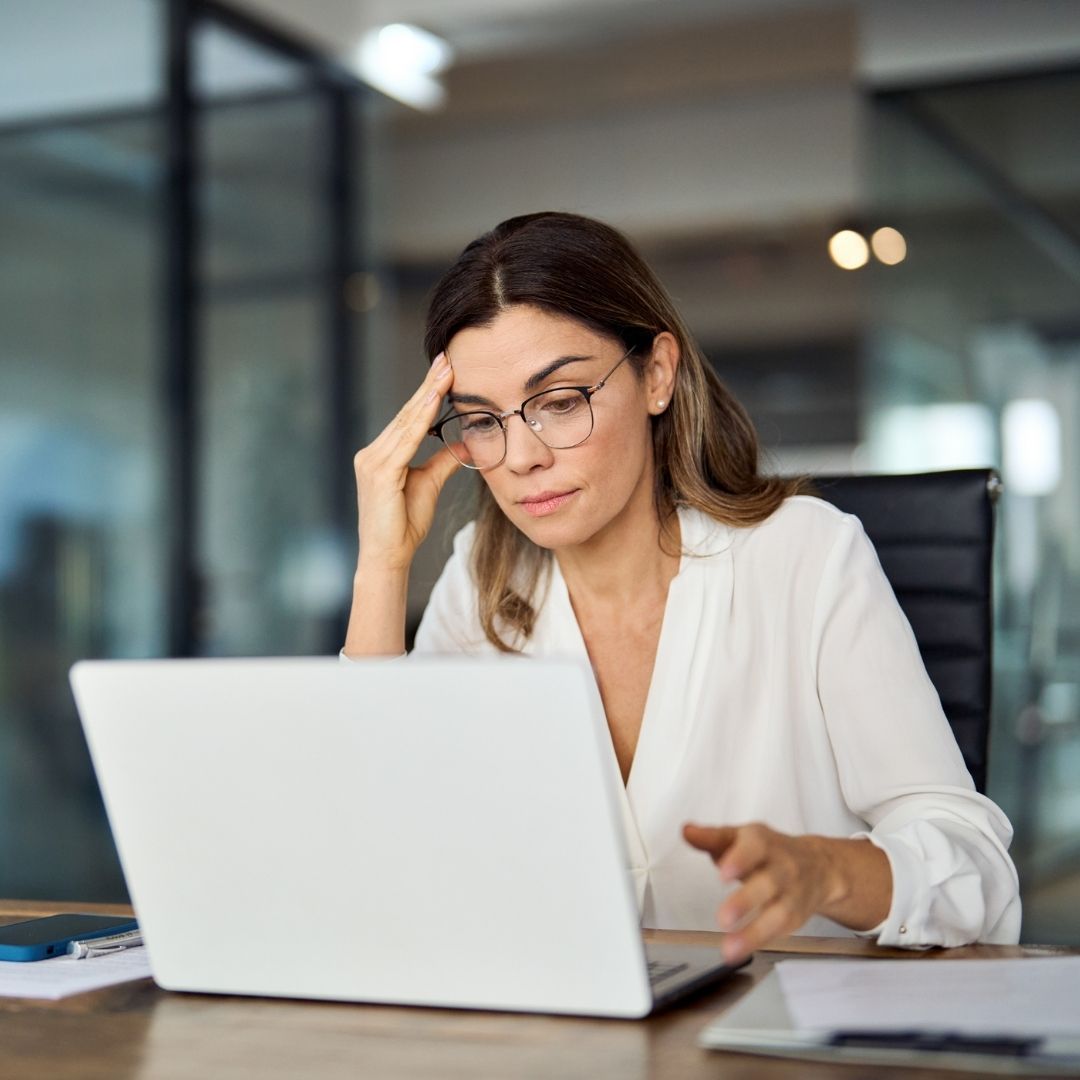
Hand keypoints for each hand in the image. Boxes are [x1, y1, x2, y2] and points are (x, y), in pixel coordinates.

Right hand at [352, 353, 460, 571]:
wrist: (387, 556)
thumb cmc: (403, 525)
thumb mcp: (429, 485)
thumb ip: (443, 461)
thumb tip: (466, 443)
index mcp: (382, 455)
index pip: (409, 418)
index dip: (427, 392)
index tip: (445, 369)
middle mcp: (372, 453)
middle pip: (406, 413)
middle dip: (428, 385)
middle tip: (447, 358)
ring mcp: (372, 462)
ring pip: (406, 422)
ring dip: (427, 395)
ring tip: (445, 371)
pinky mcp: (380, 472)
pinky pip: (404, 440)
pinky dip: (420, 419)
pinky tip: (433, 401)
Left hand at [683, 822, 843, 963]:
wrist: (817, 865)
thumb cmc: (769, 850)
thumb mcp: (740, 837)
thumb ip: (712, 837)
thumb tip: (687, 831)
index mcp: (763, 842)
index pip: (754, 848)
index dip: (739, 860)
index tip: (723, 873)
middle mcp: (782, 867)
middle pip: (768, 883)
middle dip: (746, 901)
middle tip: (723, 918)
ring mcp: (792, 894)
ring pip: (778, 914)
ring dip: (754, 933)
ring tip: (730, 949)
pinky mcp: (796, 917)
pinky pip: (780, 931)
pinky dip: (761, 942)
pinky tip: (741, 950)